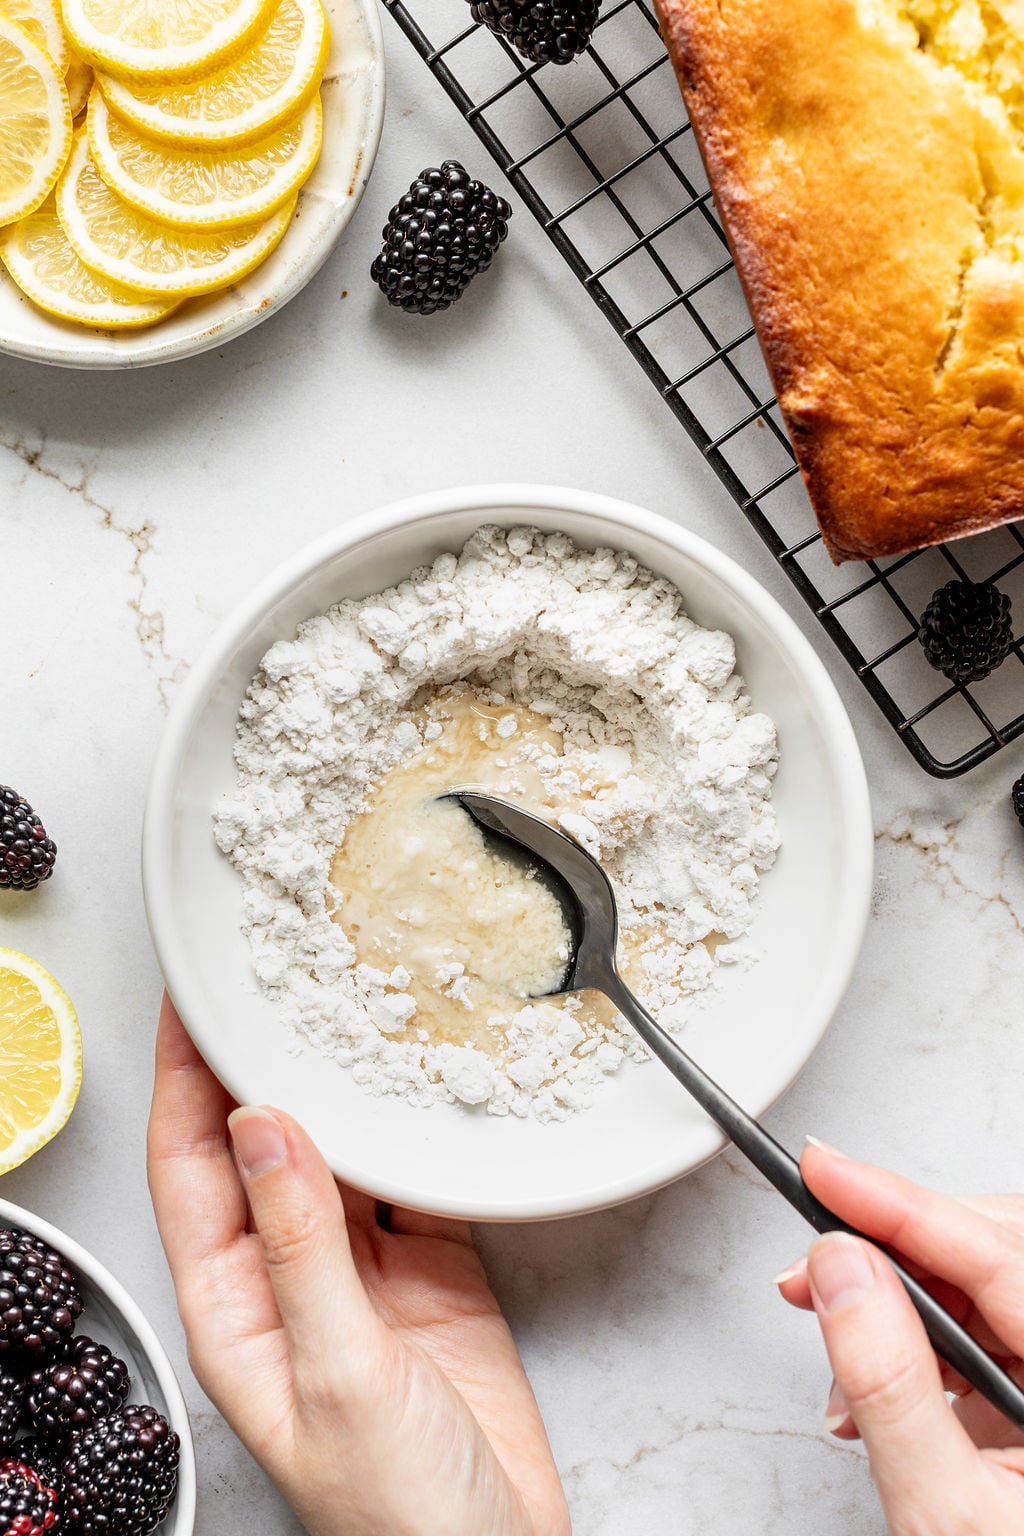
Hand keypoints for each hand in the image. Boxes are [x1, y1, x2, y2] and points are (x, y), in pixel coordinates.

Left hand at [147, 995, 570, 1535]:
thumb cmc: (396, 1508)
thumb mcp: (338, 1365)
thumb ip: (299, 1241)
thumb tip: (259, 1125)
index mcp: (234, 1304)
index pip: (189, 1165)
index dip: (183, 1078)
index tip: (190, 1001)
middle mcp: (288, 1276)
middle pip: (261, 1144)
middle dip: (260, 1063)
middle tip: (274, 980)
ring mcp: (360, 1272)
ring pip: (340, 1152)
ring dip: (340, 1088)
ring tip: (346, 1009)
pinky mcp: (430, 1270)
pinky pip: (415, 1177)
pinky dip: (418, 1131)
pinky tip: (421, 1087)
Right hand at [776, 1140, 1023, 1532]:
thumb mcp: (944, 1515)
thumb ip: (890, 1385)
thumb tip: (840, 1272)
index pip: (996, 1256)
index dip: (900, 1202)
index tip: (824, 1168)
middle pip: (995, 1249)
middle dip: (893, 1243)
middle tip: (811, 1263)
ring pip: (983, 1284)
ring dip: (897, 1297)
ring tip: (833, 1339)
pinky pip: (981, 1331)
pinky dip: (915, 1339)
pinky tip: (873, 1380)